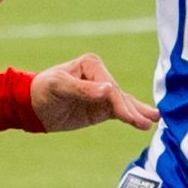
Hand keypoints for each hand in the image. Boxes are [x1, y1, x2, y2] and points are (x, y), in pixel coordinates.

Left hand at [26, 53, 155, 134]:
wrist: (32, 108)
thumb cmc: (42, 91)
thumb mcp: (58, 87)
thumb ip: (82, 89)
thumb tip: (108, 90)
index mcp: (91, 64)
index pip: (109, 86)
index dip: (117, 102)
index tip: (126, 116)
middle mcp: (101, 76)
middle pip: (120, 95)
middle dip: (132, 109)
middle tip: (145, 122)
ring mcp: (103, 93)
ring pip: (125, 103)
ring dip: (139, 112)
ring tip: (155, 120)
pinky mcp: (103, 107)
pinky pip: (121, 112)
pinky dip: (134, 116)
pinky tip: (149, 121)